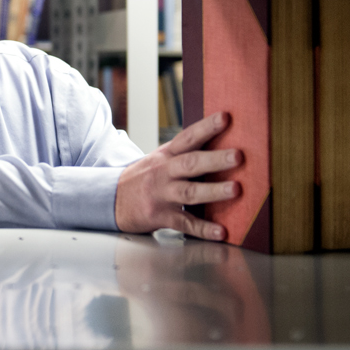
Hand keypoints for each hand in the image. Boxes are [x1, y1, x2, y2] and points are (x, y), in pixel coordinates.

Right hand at [114, 112, 241, 240]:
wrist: (111, 199)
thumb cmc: (144, 179)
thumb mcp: (159, 160)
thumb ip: (185, 155)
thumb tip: (224, 146)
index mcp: (166, 155)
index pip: (188, 137)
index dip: (206, 127)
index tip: (226, 117)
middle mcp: (164, 172)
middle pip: (190, 163)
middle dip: (215, 159)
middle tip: (238, 156)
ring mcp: (161, 194)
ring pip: (189, 191)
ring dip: (213, 191)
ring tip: (236, 189)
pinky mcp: (160, 216)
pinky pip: (184, 223)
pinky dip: (203, 229)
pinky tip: (221, 231)